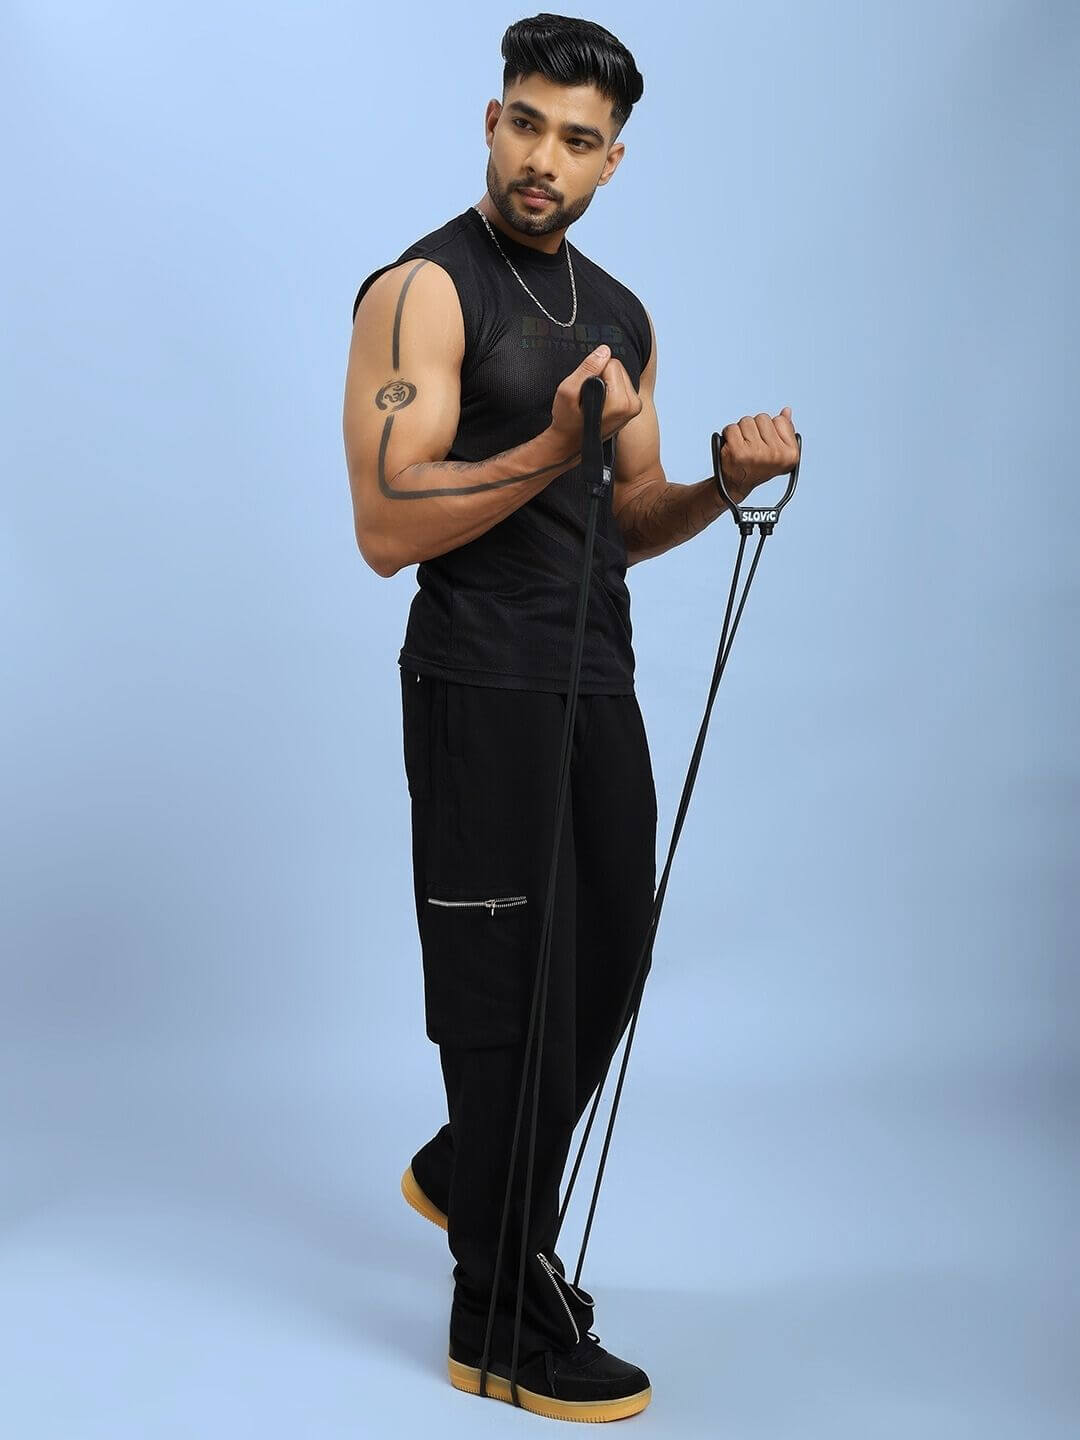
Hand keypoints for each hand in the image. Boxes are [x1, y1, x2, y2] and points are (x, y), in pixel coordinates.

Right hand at [549, 343, 642, 458]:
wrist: (569, 444)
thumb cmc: (567, 422)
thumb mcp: (568, 391)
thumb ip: (587, 368)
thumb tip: (604, 350)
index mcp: (621, 402)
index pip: (610, 363)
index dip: (592, 371)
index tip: (585, 389)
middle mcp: (633, 405)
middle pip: (618, 367)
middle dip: (601, 375)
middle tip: (588, 395)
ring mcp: (634, 408)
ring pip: (619, 374)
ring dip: (605, 382)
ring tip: (593, 400)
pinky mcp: (633, 408)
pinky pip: (621, 384)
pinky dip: (609, 388)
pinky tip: (600, 402)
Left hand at [718, 408, 798, 503]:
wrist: (736, 485)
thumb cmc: (757, 466)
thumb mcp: (778, 451)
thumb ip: (784, 430)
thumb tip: (786, 411)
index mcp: (791, 454)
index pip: (780, 420)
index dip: (770, 429)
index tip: (766, 444)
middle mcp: (775, 455)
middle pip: (762, 418)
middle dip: (755, 428)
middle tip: (752, 446)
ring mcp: (756, 453)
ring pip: (746, 421)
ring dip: (741, 431)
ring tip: (742, 447)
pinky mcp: (738, 453)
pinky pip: (731, 428)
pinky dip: (728, 435)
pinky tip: (731, 447)